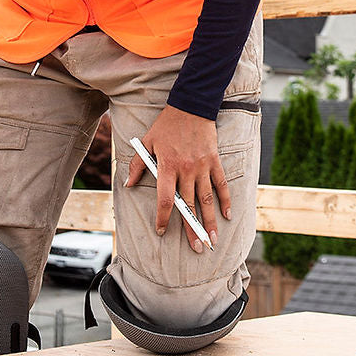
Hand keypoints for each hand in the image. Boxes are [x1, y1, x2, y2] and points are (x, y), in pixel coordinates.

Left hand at [125, 104, 229, 252]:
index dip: (163, 217)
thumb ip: (138, 165)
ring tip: (212, 240)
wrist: (190, 106)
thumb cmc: (166, 125)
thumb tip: (128, 184)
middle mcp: (185, 169)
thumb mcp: (146, 142)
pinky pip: (221, 184)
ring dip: (210, 221)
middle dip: (192, 228)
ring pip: (206, 199)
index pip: (165, 199)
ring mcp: (202, 166)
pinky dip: (225, 200)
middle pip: (189, 204)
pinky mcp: (214, 161)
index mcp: (167, 166)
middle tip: (197, 248)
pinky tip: (227, 215)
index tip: (162, 231)